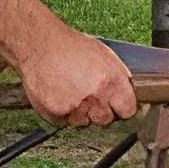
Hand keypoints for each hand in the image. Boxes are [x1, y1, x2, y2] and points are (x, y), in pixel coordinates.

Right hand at [13, 29, 137, 128]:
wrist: (39, 45)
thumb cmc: (69, 46)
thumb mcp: (103, 54)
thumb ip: (118, 76)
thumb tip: (129, 92)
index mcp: (111, 82)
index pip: (127, 110)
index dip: (122, 106)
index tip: (117, 104)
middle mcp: (95, 98)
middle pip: (106, 119)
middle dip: (101, 110)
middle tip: (89, 93)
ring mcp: (75, 108)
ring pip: (85, 121)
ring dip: (81, 112)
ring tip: (70, 90)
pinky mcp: (57, 114)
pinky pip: (66, 121)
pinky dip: (64, 112)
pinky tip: (59, 94)